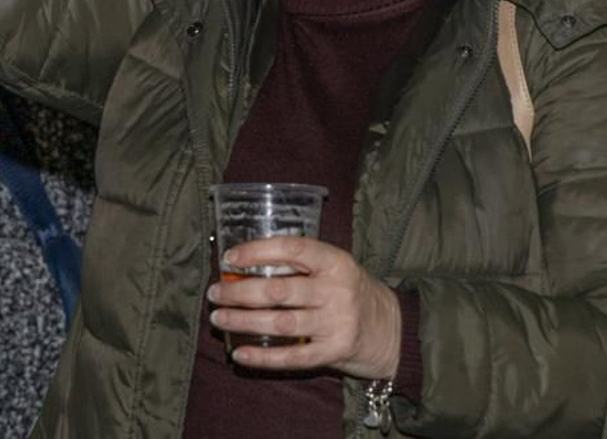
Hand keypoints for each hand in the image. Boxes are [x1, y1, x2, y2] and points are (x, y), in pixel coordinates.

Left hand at [207, 237, 400, 378]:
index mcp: (336, 262)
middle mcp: (337, 291)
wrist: (391, 329)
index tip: (230, 257)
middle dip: (240, 292)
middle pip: (280, 290)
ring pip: (280, 323)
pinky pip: (292, 357)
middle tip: (215, 293)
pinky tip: (240, 353)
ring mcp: (337, 323)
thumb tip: (244, 265)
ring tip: (218, 319)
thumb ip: (300, 265)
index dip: (258, 251)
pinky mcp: (334, 352)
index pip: (293, 249)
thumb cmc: (351, 292)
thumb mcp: (335, 268)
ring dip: (243, 321)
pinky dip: (263, 357)